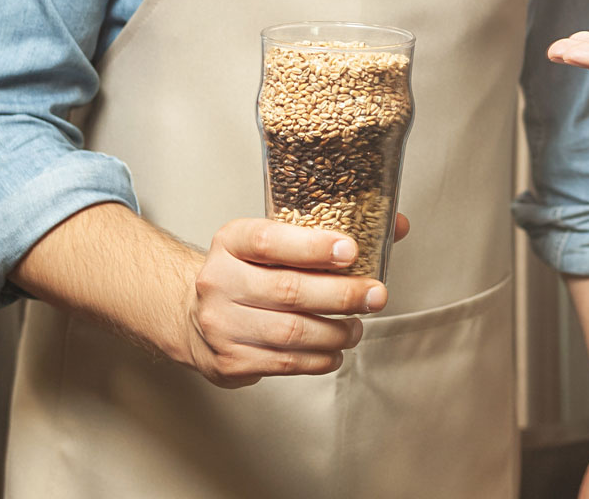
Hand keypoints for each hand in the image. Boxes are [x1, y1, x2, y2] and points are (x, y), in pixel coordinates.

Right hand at [182, 212, 409, 387]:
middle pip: (289, 290)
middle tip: (375, 296)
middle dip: (342, 295)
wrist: (194, 314)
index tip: (352, 250)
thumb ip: (329, 232)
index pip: (269, 240)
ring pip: (291, 332)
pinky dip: (319, 358)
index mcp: (231, 242)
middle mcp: (219, 281)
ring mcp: (221, 324)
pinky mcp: (230, 361)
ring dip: (336, 332)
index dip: (313, 246)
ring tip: (356, 328)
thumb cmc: (247, 273)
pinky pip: (285, 363)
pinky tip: (334, 350)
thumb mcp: (274, 241)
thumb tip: (394, 225)